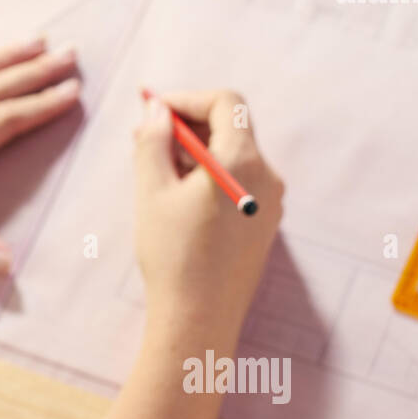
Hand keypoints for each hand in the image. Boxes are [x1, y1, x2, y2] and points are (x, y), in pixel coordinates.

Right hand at [131, 89, 284, 331]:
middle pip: (231, 127)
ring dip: (196, 150)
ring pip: (234, 155)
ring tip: (155, 168)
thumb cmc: (173, 255)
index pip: (226, 103)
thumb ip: (154, 140)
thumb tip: (157, 110)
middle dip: (188, 124)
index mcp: (244, 162)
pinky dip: (210, 175)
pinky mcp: (265, 224)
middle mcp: (267, 177)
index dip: (187, 99)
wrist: (198, 319)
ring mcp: (272, 202)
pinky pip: (240, 182)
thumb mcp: (152, 190)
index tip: (154, 110)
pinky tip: (178, 195)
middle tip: (145, 135)